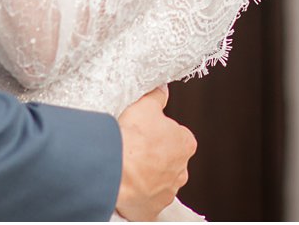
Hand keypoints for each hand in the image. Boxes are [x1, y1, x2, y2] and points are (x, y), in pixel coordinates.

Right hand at [114, 86, 194, 220]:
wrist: (113, 170)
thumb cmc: (131, 138)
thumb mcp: (144, 105)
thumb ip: (157, 96)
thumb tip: (162, 89)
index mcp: (185, 143)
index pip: (176, 136)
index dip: (158, 132)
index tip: (144, 132)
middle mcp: (181, 171)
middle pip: (168, 160)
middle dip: (154, 156)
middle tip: (133, 149)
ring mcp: (167, 192)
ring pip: (158, 181)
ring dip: (146, 176)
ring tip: (126, 168)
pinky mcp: (153, 210)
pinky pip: (146, 201)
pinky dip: (138, 195)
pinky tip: (126, 185)